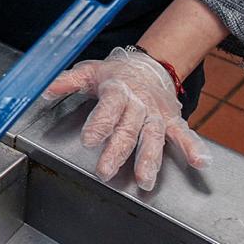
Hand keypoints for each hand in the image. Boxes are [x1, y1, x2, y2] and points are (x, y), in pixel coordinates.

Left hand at [43, 46, 209, 191]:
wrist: (149, 64)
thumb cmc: (115, 73)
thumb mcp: (89, 72)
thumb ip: (67, 82)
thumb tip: (44, 89)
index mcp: (118, 90)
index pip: (108, 108)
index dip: (100, 124)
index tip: (90, 140)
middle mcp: (139, 103)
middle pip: (128, 129)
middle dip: (117, 151)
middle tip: (105, 171)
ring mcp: (157, 113)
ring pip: (153, 136)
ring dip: (149, 159)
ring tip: (144, 180)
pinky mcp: (173, 120)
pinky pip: (184, 134)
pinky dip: (193, 147)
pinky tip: (200, 162)